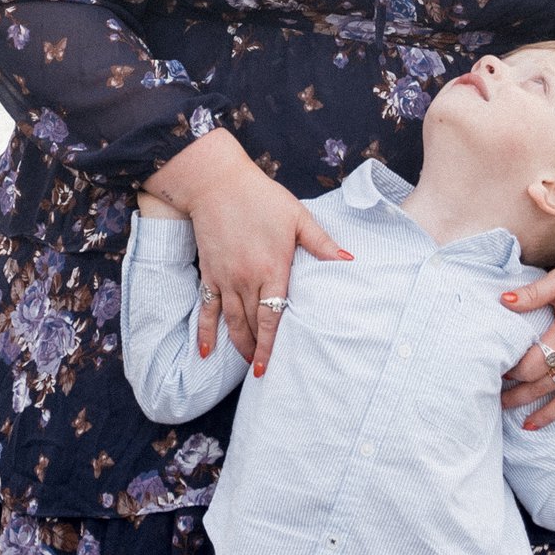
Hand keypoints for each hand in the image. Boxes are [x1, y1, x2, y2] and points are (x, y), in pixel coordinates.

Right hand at [144, 129, 350, 370]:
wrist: (216, 183)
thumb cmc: (260, 197)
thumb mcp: (297, 216)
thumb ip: (320, 242)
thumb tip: (348, 259)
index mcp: (272, 268)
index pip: (274, 316)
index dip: (272, 344)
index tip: (270, 365)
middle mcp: (247, 279)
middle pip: (252, 324)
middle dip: (257, 349)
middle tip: (261, 371)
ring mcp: (225, 278)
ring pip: (231, 321)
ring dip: (238, 344)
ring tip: (246, 363)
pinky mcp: (209, 273)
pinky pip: (207, 308)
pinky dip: (206, 330)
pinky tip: (206, 350)